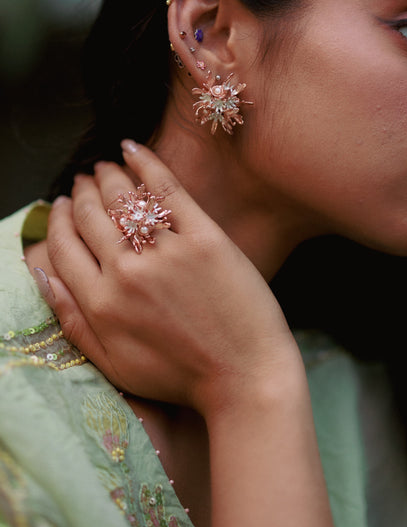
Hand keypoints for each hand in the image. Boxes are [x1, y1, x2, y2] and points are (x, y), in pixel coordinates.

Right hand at [46, 141, 297, 415]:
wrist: (245, 377)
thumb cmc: (180, 375)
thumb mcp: (113, 363)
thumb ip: (71, 319)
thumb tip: (41, 272)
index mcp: (100, 304)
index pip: (63, 247)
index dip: (58, 221)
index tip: (62, 206)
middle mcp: (126, 273)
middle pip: (90, 216)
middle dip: (82, 193)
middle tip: (84, 181)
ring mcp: (166, 252)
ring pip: (122, 198)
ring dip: (107, 176)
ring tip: (105, 167)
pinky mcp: (204, 237)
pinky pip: (166, 189)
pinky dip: (145, 164)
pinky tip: (132, 149)